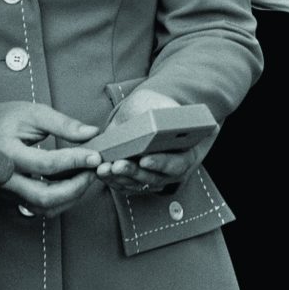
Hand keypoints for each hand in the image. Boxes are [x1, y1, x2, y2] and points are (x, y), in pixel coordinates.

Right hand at [0, 101, 103, 217]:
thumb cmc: (6, 118)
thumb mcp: (34, 113)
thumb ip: (63, 124)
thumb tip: (92, 133)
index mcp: (7, 154)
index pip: (46, 165)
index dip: (75, 161)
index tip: (96, 155)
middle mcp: (5, 179)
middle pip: (45, 196)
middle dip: (77, 187)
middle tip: (94, 170)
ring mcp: (9, 192)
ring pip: (45, 207)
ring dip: (72, 196)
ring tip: (86, 174)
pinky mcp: (15, 198)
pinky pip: (42, 207)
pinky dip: (62, 199)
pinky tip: (73, 181)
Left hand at [96, 88, 211, 196]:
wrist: (143, 114)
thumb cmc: (156, 107)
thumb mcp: (162, 103)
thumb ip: (163, 110)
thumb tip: (159, 114)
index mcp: (186, 152)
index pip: (177, 164)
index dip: (161, 163)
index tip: (144, 160)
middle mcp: (172, 171)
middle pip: (154, 178)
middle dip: (134, 172)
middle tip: (118, 165)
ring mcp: (154, 178)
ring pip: (137, 185)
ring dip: (119, 178)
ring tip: (104, 168)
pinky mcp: (137, 181)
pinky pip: (125, 186)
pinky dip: (112, 180)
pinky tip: (101, 171)